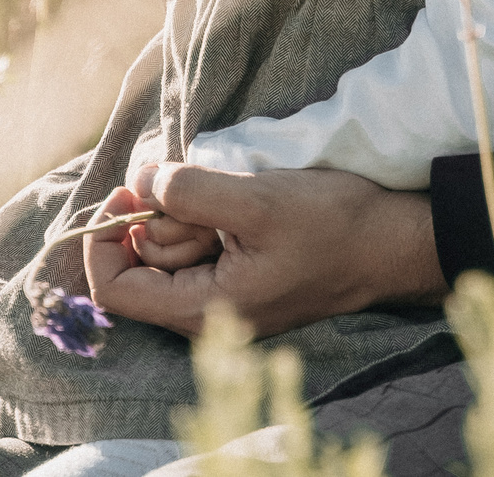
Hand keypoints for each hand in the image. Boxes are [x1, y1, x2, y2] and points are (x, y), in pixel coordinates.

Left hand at [82, 162, 444, 338]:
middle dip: (158, 216)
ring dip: (185, 212)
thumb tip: (140, 181)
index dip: (104, 236)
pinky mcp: (237, 271)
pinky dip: (203, 215)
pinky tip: (239, 204)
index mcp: (201, 310)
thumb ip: (190, 193)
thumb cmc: (330, 226)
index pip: (113, 289)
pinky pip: (195, 242)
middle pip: (138, 261)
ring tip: (235, 200)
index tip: (129, 190)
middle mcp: (204, 311)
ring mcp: (221, 292)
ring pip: (166, 247)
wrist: (390, 241)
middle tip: (207, 192)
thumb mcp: (256, 201)